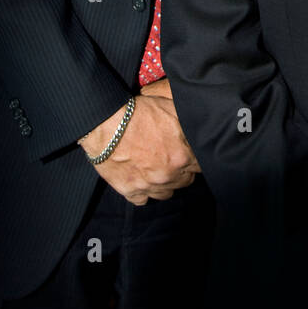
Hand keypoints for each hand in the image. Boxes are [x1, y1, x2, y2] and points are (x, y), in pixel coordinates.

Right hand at [78, 79, 199, 205]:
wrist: (106, 123)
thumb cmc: (139, 112)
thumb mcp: (171, 108)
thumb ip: (188, 124)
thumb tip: (200, 127)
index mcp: (182, 156)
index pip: (200, 166)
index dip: (196, 158)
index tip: (190, 153)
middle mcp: (168, 175)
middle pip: (185, 181)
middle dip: (182, 171)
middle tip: (173, 158)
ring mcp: (149, 185)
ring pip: (166, 193)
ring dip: (165, 183)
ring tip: (159, 169)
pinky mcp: (130, 190)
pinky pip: (142, 200)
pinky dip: (143, 191)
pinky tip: (142, 179)